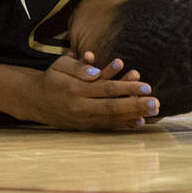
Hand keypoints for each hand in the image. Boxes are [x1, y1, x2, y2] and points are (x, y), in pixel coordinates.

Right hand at [24, 54, 157, 129]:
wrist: (36, 100)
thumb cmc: (52, 78)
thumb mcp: (60, 65)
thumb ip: (78, 66)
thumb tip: (96, 70)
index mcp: (75, 90)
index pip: (106, 89)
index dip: (127, 88)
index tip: (146, 86)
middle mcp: (80, 107)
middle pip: (112, 107)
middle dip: (136, 105)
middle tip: (156, 103)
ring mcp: (82, 120)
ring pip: (111, 119)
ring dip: (133, 116)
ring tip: (152, 113)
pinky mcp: (84, 127)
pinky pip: (107, 127)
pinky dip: (123, 125)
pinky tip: (138, 122)